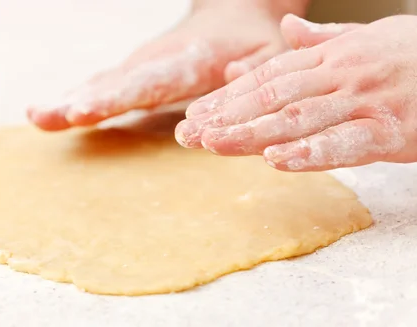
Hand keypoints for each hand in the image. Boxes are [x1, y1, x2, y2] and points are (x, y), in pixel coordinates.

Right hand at [27, 0, 310, 130]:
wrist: (236, 17)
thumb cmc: (257, 42)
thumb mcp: (271, 54)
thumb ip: (255, 69)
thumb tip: (230, 75)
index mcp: (191, 59)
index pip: (149, 80)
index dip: (115, 97)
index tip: (83, 110)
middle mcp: (157, 61)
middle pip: (115, 83)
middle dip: (83, 101)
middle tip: (50, 116)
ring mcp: (142, 68)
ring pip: (102, 84)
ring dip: (69, 101)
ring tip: (38, 115)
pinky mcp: (134, 76)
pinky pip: (102, 89)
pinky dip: (75, 102)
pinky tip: (46, 115)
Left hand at [176, 14, 416, 171]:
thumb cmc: (415, 55)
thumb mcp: (367, 38)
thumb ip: (324, 41)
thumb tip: (287, 33)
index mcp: (331, 56)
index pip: (268, 77)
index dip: (228, 96)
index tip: (197, 113)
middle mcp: (340, 75)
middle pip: (272, 96)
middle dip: (227, 116)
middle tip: (190, 133)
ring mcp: (364, 101)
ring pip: (297, 118)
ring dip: (252, 133)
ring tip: (215, 144)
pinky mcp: (390, 130)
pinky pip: (344, 142)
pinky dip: (310, 152)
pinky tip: (276, 161)